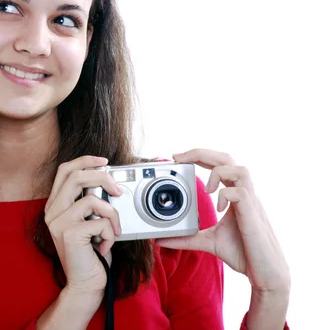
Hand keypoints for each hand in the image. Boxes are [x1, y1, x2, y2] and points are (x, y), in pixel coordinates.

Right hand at [44, 155, 122, 295]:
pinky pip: (100, 222)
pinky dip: (110, 233)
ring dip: (112, 214)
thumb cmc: (90, 254)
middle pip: (76, 176)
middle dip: (103, 177)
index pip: (65, 170)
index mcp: (55, 204)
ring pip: (92, 199)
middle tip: (117, 190)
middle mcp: (52, 211)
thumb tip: (110, 184)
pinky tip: (105, 246)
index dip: (85, 160)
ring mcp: (58, 222)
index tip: (103, 161)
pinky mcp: (69, 233)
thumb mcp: (88, 222)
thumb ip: (90, 203)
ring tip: (113, 230)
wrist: (85, 284)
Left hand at [155, 149, 289, 294]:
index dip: (199, 156)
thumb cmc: (244, 253)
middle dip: (201, 153)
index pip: (218, 165)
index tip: (177, 158)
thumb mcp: (208, 242)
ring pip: (240, 169)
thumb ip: (186, 238)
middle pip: (226, 159)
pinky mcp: (253, 215)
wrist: (266, 273)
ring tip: (206, 189)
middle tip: (177, 157)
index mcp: (233, 195)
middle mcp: (243, 194)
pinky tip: (218, 208)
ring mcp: (250, 203)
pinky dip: (225, 195)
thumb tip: (160, 240)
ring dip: (218, 171)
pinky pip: (241, 193)